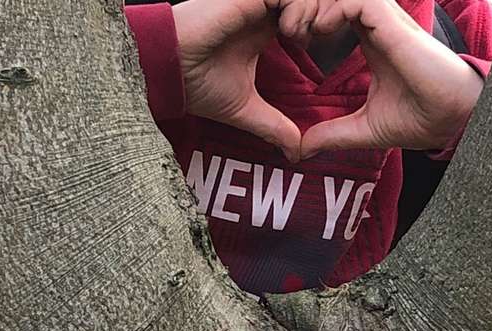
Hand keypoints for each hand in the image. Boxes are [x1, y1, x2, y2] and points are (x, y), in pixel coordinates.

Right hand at [172, 0, 328, 160]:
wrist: (166, 71)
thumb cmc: (194, 83)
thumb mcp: (243, 108)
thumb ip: (273, 125)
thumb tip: (296, 153)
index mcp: (264, 26)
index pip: (306, 13)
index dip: (320, 26)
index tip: (314, 49)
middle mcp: (262, 8)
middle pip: (311, 0)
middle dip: (325, 15)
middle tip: (316, 40)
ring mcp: (256, 0)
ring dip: (313, 13)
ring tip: (300, 38)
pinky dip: (300, 10)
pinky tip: (290, 33)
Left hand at [297, 0, 483, 159]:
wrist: (453, 119)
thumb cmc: (421, 119)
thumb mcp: (366, 128)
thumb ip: (333, 132)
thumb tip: (301, 149)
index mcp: (371, 40)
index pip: (334, 10)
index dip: (309, 18)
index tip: (292, 42)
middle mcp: (377, 24)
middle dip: (306, 7)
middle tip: (289, 33)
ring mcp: (385, 21)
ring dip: (315, 6)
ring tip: (301, 32)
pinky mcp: (392, 24)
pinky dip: (333, 10)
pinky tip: (321, 33)